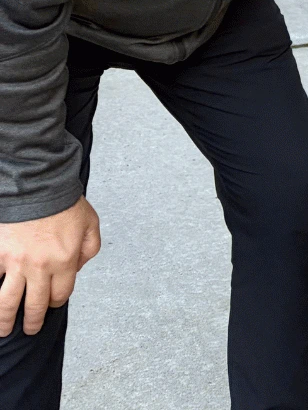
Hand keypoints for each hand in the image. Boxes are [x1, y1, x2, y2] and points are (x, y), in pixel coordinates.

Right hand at [0, 197, 99, 335]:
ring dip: (5, 320)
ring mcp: (15, 263)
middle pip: (33, 305)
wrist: (38, 186)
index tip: (51, 304)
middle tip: (29, 329)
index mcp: (65, 261)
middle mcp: (40, 267)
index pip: (60, 294)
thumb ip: (90, 248)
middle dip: (32, 321)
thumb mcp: (91, 223)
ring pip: (7, 302)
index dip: (56, 302)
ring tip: (4, 330)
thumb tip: (79, 268)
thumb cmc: (64, 202)